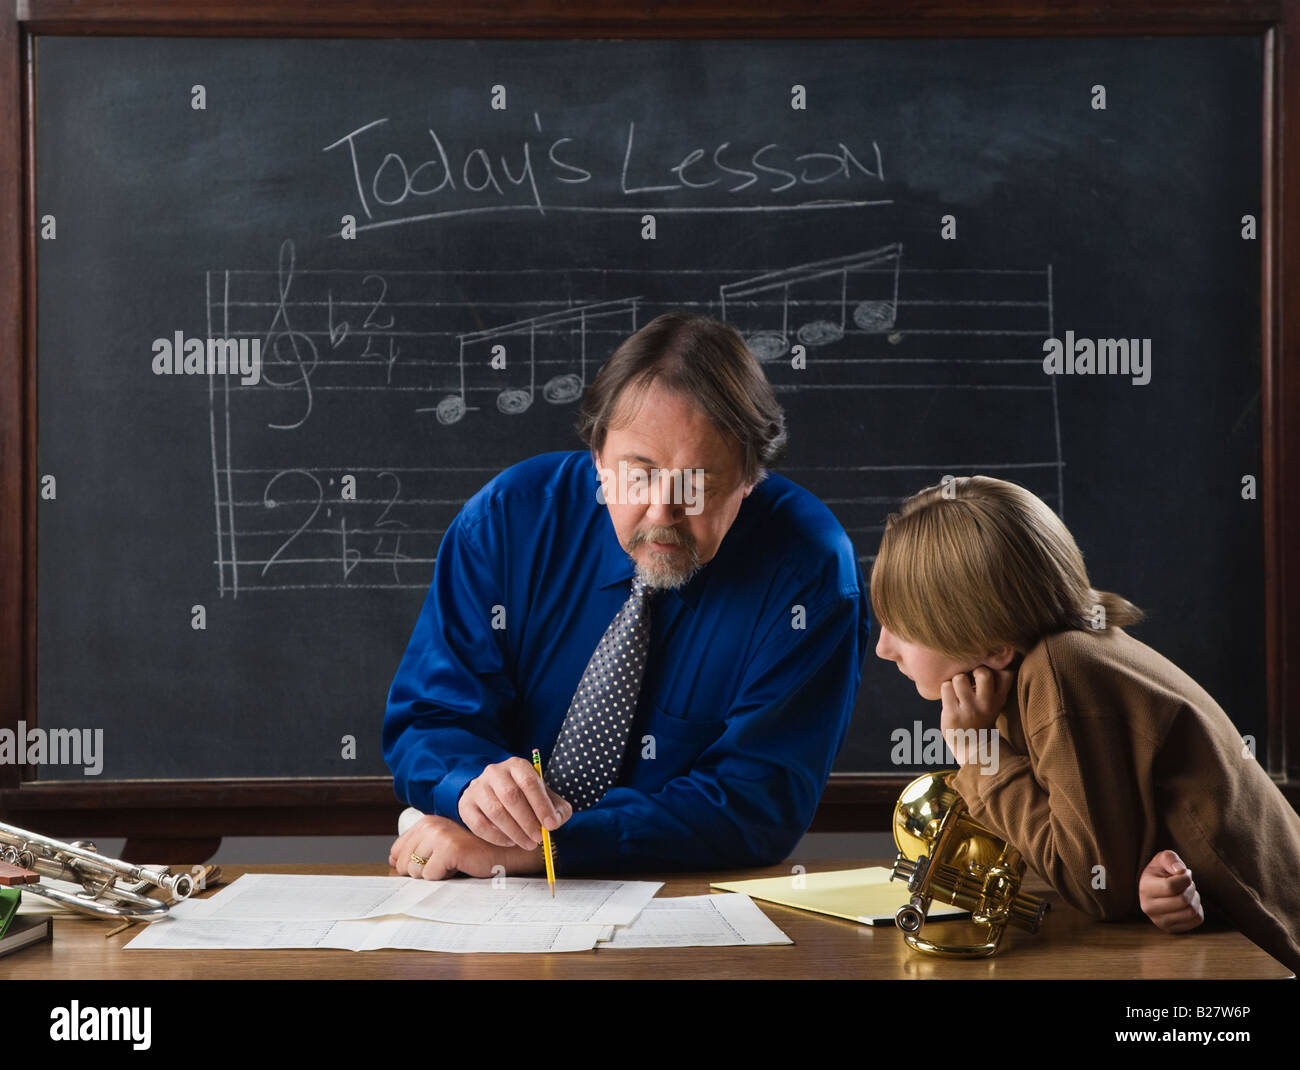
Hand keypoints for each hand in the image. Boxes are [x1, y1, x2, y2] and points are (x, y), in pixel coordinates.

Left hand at [387, 814, 542, 880]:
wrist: (506, 850)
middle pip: (403, 863)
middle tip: (447, 865)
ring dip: (434, 875)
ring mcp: (439, 835)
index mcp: (428, 821)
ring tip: (454, 865)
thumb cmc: (476, 850)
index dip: (408, 864)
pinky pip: (430, 877)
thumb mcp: (444, 845)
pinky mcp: (448, 849)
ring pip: (415, 872)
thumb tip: (391, 859)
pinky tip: (460, 867)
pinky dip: (444, 878)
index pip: (397, 850)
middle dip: (422, 871)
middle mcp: (430, 825)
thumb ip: (419, 847)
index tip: (430, 865)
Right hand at [458, 756, 572, 849]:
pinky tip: (510, 841)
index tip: (551, 825)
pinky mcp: (466, 803)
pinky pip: (479, 824)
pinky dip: (496, 837)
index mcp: (517, 765)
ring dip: (514, 832)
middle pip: (510, 795)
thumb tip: (555, 821)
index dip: (541, 805)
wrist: (497, 796)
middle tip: (538, 839)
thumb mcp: (546, 799)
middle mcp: (495, 771)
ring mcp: (478, 787)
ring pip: (495, 811)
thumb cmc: (527, 798)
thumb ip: (557, 810)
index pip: (529, 782)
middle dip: (527, 821)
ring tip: (528, 843)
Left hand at [940, 665, 1013, 763]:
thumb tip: (986, 651)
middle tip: (969, 679)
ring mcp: (970, 709)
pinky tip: (950, 697)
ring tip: (957, 690)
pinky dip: (945, 688)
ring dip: (955, 680)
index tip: (986, 673)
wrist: (973, 745)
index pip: (1006, 673)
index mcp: (1000, 698)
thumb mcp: (995, 700)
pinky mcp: (953, 714)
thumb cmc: (981, 713)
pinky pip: (946, 687)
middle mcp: (987, 703)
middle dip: (973, 670)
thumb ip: (995, 681)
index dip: (994, 667)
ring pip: (959, 678)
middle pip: (982, 672)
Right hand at [1139, 849, 1203, 932]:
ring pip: (1191, 911)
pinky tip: (1188, 902)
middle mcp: (1149, 908)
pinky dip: (1198, 908)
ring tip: (1187, 892)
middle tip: (1187, 883)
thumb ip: (1170, 858)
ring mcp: (1160, 921)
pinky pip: (1197, 920)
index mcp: (1145, 888)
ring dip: (1195, 898)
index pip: (1171, 886)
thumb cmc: (1161, 872)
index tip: (1185, 872)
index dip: (1185, 878)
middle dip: (1190, 888)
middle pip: (1183, 901)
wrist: (1156, 889)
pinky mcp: (1171, 929)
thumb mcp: (1162, 859)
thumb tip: (1180, 870)